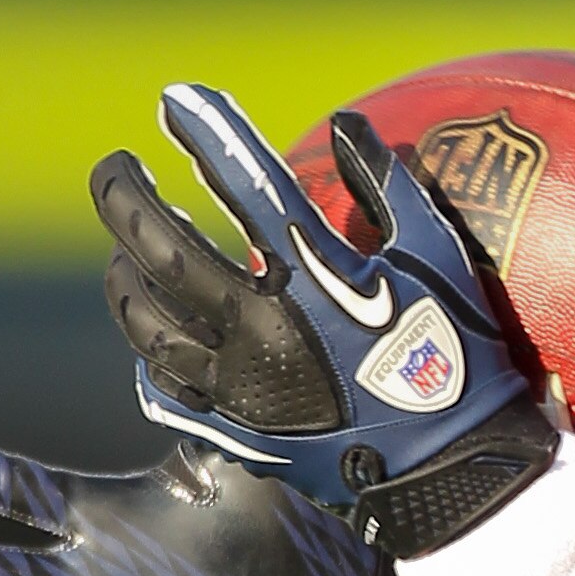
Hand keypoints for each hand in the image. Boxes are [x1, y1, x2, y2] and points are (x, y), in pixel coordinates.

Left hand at [94, 86, 556, 556]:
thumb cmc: (460, 364)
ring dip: (125, 276)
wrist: (455, 475)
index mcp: (308, 280)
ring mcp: (236, 387)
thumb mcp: (440, 263)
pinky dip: (151, 359)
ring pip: (146, 322)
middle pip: (159, 248)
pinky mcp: (237, 434)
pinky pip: (168, 390)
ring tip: (124, 254)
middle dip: (124, 197)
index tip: (175, 99)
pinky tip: (154, 340)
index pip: (240, 183)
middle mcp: (255, 328)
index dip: (205, 131)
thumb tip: (348, 126)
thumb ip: (389, 190)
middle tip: (114, 168)